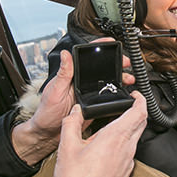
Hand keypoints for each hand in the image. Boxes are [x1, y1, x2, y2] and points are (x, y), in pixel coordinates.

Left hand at [12, 38, 135, 165]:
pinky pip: (107, 95)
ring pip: (107, 81)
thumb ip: (63, 73)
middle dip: (115, 62)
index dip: (98, 47)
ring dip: (119, 78)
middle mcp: (80, 81)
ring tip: (129, 78)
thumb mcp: (54, 91)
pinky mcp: (93, 103)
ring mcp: (88, 92)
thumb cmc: (46, 112)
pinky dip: (117, 92)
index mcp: (71, 74)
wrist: (49, 133)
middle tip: (125, 62)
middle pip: (100, 67)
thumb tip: (66, 54)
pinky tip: (123, 92)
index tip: (110, 42)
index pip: (85, 56)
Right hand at [53, 91, 146, 176]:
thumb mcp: (67, 148)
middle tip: (126, 104)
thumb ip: (71, 123)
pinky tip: (108, 145)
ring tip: (114, 122)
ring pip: (136, 137)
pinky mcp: (125, 172)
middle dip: (137, 110)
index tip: (134, 94)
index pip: (139, 112)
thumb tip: (76, 111)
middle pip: (141, 123)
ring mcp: (128, 161)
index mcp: (115, 137)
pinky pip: (129, 150)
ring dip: (130, 126)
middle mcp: (126, 148)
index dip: (140, 99)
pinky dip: (124, 141)